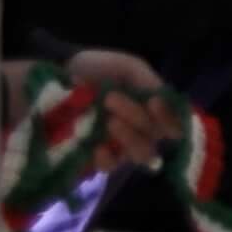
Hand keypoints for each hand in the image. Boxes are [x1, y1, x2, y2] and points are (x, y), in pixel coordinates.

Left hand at [61, 48, 182, 177]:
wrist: (57, 73)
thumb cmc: (96, 68)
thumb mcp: (127, 66)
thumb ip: (148, 81)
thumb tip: (163, 102)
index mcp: (151, 110)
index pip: (173, 124)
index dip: (168, 118)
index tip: (152, 102)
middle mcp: (140, 130)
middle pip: (154, 138)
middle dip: (137, 118)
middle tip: (110, 98)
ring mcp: (119, 145)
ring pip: (140, 154)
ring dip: (129, 138)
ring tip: (109, 121)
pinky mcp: (96, 157)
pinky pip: (110, 166)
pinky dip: (108, 158)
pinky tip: (97, 147)